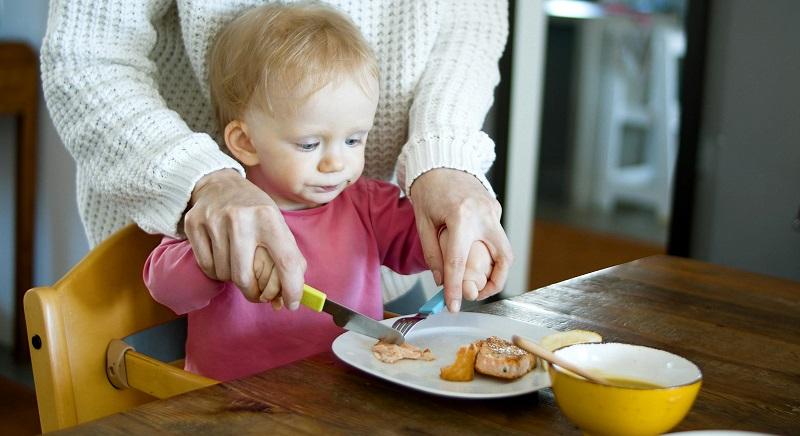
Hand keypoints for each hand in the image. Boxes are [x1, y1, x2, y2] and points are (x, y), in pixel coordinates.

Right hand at [184, 169, 305, 308]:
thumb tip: (290, 296)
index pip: (286, 261)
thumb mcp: (277, 223)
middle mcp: (241, 218)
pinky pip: (206, 267)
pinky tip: (222, 258)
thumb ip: (288, 257)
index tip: (291, 304)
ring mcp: (214, 220)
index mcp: (268, 217)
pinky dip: (216, 271)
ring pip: (224, 274)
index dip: (291, 288)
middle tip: (257, 294)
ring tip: (238, 264)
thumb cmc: (254, 210)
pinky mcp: (194, 224)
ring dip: (233, 279)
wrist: (219, 184)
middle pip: (244, 277)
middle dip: (253, 293)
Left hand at [409, 168, 512, 311]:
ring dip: (496, 269)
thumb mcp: (423, 222)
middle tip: (478, 295)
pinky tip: (475, 255)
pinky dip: (490, 251)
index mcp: (461, 217)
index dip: (455, 288)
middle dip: (495, 282)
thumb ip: (433, 253)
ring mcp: (493, 210)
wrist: (441, 160)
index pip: (459, 263)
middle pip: (502, 258)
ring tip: (478, 280)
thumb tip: (442, 280)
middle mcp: (484, 214)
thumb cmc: (428, 189)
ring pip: (505, 249)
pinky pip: (497, 236)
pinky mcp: (495, 208)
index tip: (453, 306)